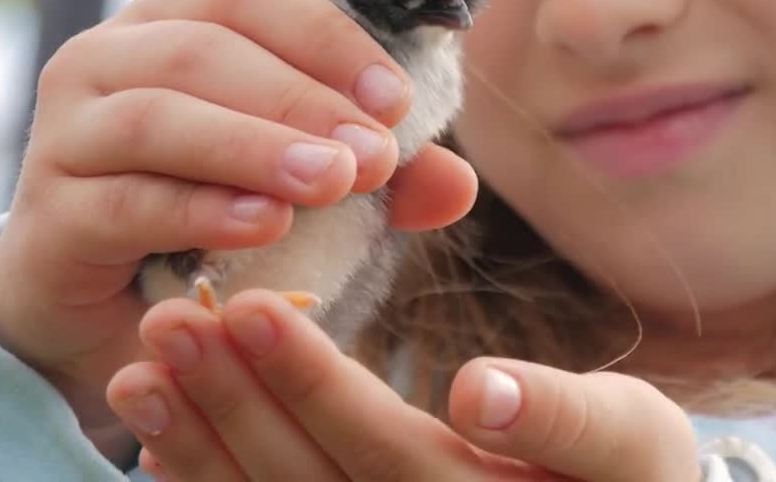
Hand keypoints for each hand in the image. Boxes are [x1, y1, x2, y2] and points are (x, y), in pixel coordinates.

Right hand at [0, 0, 472, 459]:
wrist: (119, 308)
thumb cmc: (221, 221)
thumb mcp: (311, 188)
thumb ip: (381, 179)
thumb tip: (459, 183)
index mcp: (176, 25)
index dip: (328, 37)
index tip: (397, 100)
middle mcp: (110, 60)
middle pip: (205, 48)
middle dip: (303, 99)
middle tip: (377, 156)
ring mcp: (68, 135)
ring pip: (159, 115)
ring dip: (255, 146)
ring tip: (331, 182)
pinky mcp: (51, 217)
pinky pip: (126, 201)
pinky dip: (202, 209)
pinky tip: (268, 227)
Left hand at [107, 290, 699, 480]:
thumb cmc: (630, 470)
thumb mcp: (627, 433)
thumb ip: (561, 415)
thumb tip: (482, 392)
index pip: (388, 453)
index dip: (317, 389)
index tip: (248, 309)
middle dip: (239, 401)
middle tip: (177, 318)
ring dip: (204, 444)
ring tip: (145, 368)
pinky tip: (161, 435)